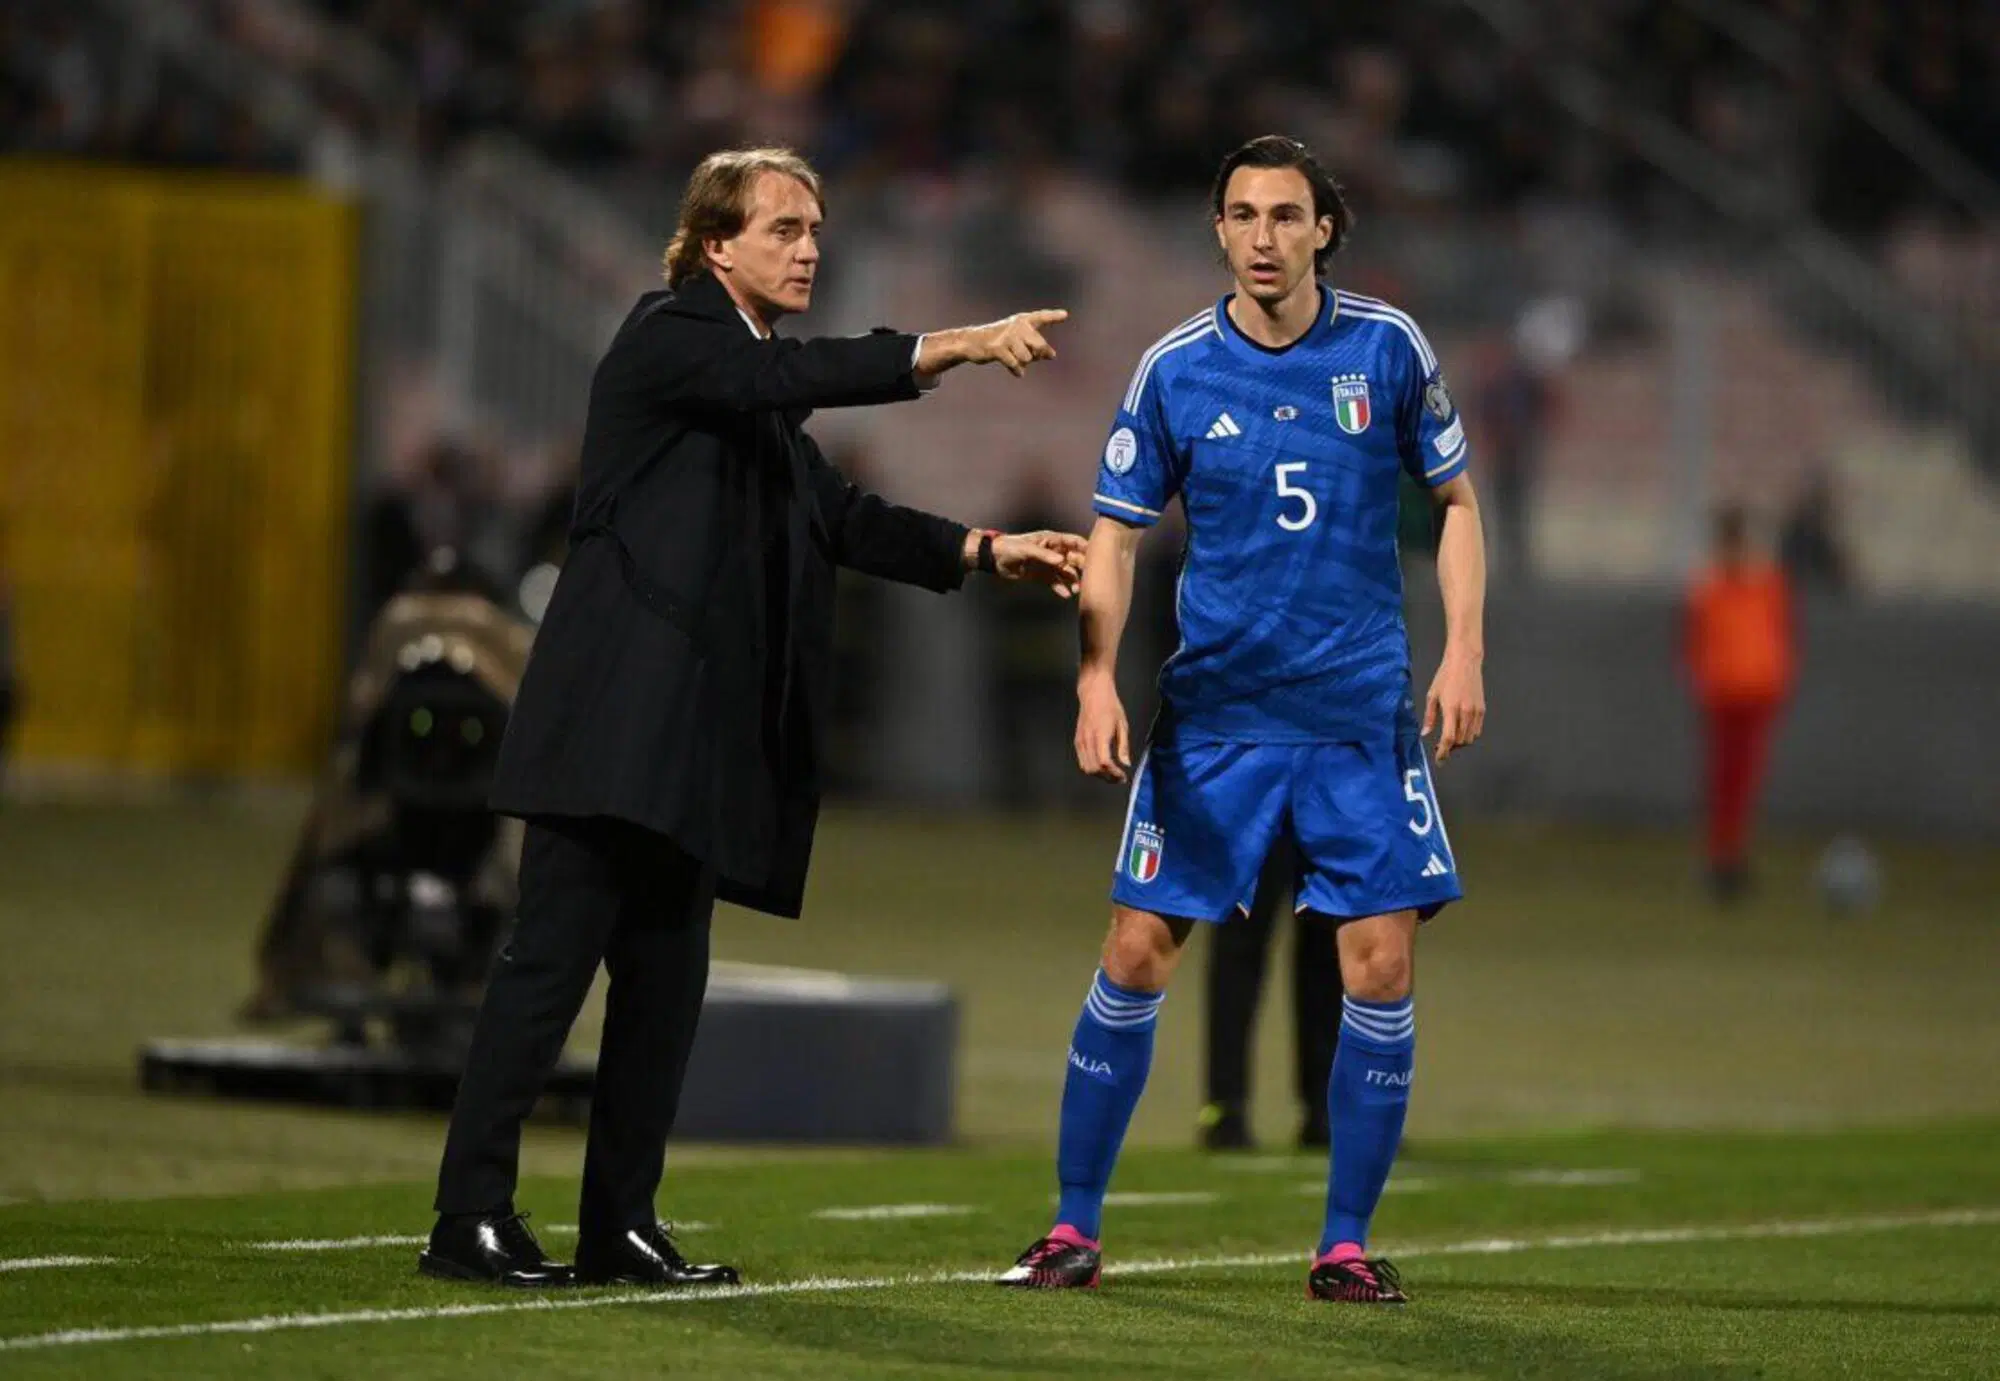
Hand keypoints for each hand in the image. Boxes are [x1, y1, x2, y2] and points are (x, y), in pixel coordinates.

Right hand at [920, 309, 1068, 378]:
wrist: (972, 342)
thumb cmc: (1000, 341)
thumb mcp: (1019, 341)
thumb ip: (1037, 346)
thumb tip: (1052, 356)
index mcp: (1023, 321)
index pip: (1041, 317)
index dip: (1053, 317)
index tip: (1065, 315)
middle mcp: (1017, 325)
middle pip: (1039, 345)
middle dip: (1037, 355)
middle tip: (1029, 357)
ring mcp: (1007, 336)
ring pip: (1028, 358)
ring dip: (1024, 363)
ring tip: (1016, 360)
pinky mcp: (998, 348)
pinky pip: (1015, 364)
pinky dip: (1017, 371)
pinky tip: (1018, 373)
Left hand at [992, 530, 1085, 597]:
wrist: (995, 559)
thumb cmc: (1010, 547)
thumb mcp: (1027, 549)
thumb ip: (1044, 555)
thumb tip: (1062, 561)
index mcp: (1052, 540)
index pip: (1074, 542)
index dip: (1085, 547)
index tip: (1096, 557)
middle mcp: (1053, 552)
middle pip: (1073, 559)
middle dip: (1081, 568)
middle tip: (1087, 579)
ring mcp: (1048, 564)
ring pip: (1066, 572)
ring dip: (1072, 580)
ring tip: (1076, 590)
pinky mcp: (1042, 575)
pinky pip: (1055, 582)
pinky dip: (1060, 588)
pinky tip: (1066, 595)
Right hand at [1075, 672, 1131, 782]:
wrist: (1093, 693)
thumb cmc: (1111, 706)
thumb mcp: (1122, 724)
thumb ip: (1124, 746)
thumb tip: (1126, 763)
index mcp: (1101, 735)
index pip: (1104, 762)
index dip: (1114, 773)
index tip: (1123, 776)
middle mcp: (1088, 740)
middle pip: (1094, 768)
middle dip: (1107, 777)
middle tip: (1119, 778)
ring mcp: (1080, 741)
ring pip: (1086, 767)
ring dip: (1099, 774)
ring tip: (1111, 774)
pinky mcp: (1077, 741)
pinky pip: (1082, 761)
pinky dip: (1091, 767)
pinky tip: (1102, 766)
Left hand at [1423, 649, 1484, 763]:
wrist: (1465, 662)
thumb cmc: (1445, 676)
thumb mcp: (1432, 695)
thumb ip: (1429, 716)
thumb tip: (1426, 733)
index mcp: (1451, 709)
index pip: (1448, 738)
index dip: (1443, 752)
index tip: (1439, 760)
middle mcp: (1466, 713)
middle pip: (1460, 741)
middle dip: (1450, 748)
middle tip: (1441, 746)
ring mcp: (1476, 712)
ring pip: (1470, 738)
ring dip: (1460, 742)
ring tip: (1450, 738)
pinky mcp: (1482, 709)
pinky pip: (1477, 730)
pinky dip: (1469, 735)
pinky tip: (1460, 730)